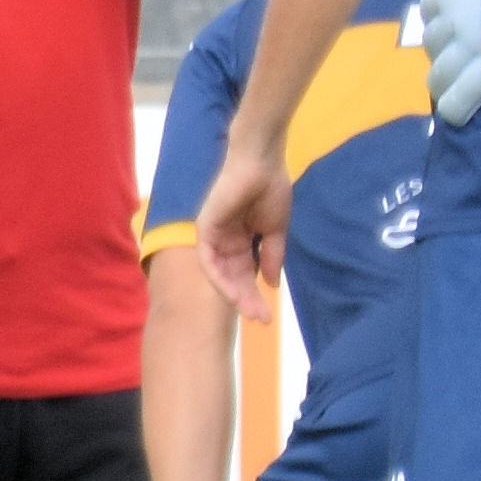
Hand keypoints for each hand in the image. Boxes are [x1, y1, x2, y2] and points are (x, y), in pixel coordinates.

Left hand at [193, 148, 290, 322]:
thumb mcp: (276, 229)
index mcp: (240, 240)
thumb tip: (271, 283)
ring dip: (234, 294)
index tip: (268, 315)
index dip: (255, 295)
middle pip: (232, 278)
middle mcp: (224, 241)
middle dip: (246, 300)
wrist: (261, 161)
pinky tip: (233, 294)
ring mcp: (213, 236)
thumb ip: (272, 255)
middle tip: (260, 319)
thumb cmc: (270, 188)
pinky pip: (208, 260)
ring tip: (249, 312)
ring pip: (220, 274)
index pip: (245, 274)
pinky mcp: (205, 228)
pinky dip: (220, 278)